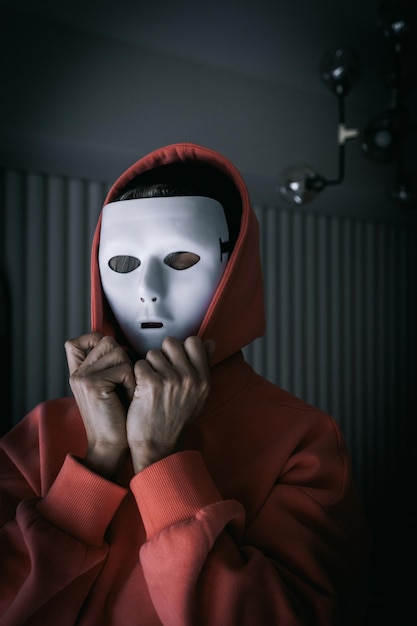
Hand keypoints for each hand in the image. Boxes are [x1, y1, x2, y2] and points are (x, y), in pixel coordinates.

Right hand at [65, 332, 135, 476]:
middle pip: (106, 341)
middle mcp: (77, 373)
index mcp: (78, 373)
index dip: (97, 340)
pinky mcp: (92, 385)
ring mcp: (82, 378)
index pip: (78, 341)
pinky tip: (129, 397)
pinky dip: (132, 382)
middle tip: (125, 382)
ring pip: (117, 352)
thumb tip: (123, 345)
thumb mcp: (109, 388)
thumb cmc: (117, 418)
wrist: (110, 447)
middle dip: (123, 358)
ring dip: (130, 371)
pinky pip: (123, 369)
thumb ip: (108, 366)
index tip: (113, 356)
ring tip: (127, 390)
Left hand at [126, 336, 213, 472]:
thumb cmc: (176, 421)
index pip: (194, 341)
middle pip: (171, 343)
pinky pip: (139, 364)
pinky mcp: (150, 383)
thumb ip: (203, 366)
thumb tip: (210, 342)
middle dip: (162, 355)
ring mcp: (171, 379)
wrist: (158, 448)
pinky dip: (136, 376)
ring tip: (150, 387)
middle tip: (159, 374)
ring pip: (152, 354)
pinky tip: (140, 391)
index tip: (174, 362)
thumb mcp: (198, 395)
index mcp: (204, 379)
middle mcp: (190, 377)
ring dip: (148, 367)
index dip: (180, 348)